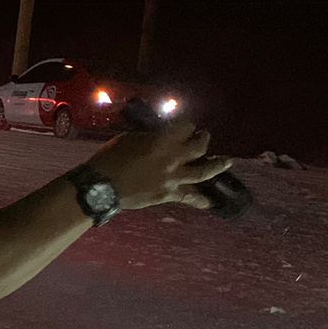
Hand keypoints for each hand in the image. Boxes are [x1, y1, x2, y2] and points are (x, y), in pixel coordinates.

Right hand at [85, 121, 233, 211]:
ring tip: (226, 162)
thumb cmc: (109, 158)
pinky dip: (201, 200)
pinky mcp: (168, 194)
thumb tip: (160, 136)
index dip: (187, 126)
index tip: (186, 126)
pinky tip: (211, 202)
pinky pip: (189, 197)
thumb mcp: (129, 138)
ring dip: (217, 165)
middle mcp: (173, 158)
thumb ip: (150, 137)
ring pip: (203, 171)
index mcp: (162, 140)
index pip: (185, 127)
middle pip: (199, 147)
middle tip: (205, 137)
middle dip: (204, 139)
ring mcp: (173, 178)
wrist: (100, 186)